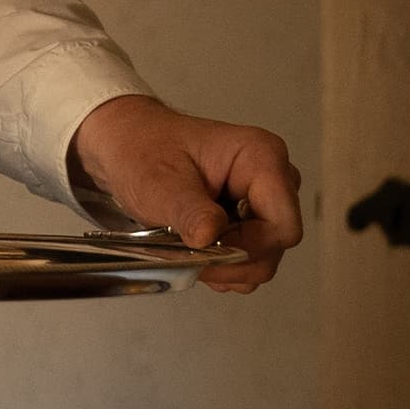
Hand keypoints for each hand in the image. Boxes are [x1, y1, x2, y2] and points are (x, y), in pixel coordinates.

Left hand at [66, 94, 303, 293]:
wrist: (127, 144)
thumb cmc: (143, 149)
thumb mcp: (159, 183)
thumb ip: (190, 211)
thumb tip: (210, 236)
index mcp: (261, 158)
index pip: (282, 227)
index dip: (249, 249)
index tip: (209, 251)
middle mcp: (271, 178)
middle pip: (277, 244)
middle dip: (235, 259)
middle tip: (192, 254)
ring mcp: (261, 199)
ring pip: (265, 254)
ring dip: (227, 264)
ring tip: (189, 247)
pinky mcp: (249, 216)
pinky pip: (250, 254)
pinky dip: (224, 263)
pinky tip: (196, 248)